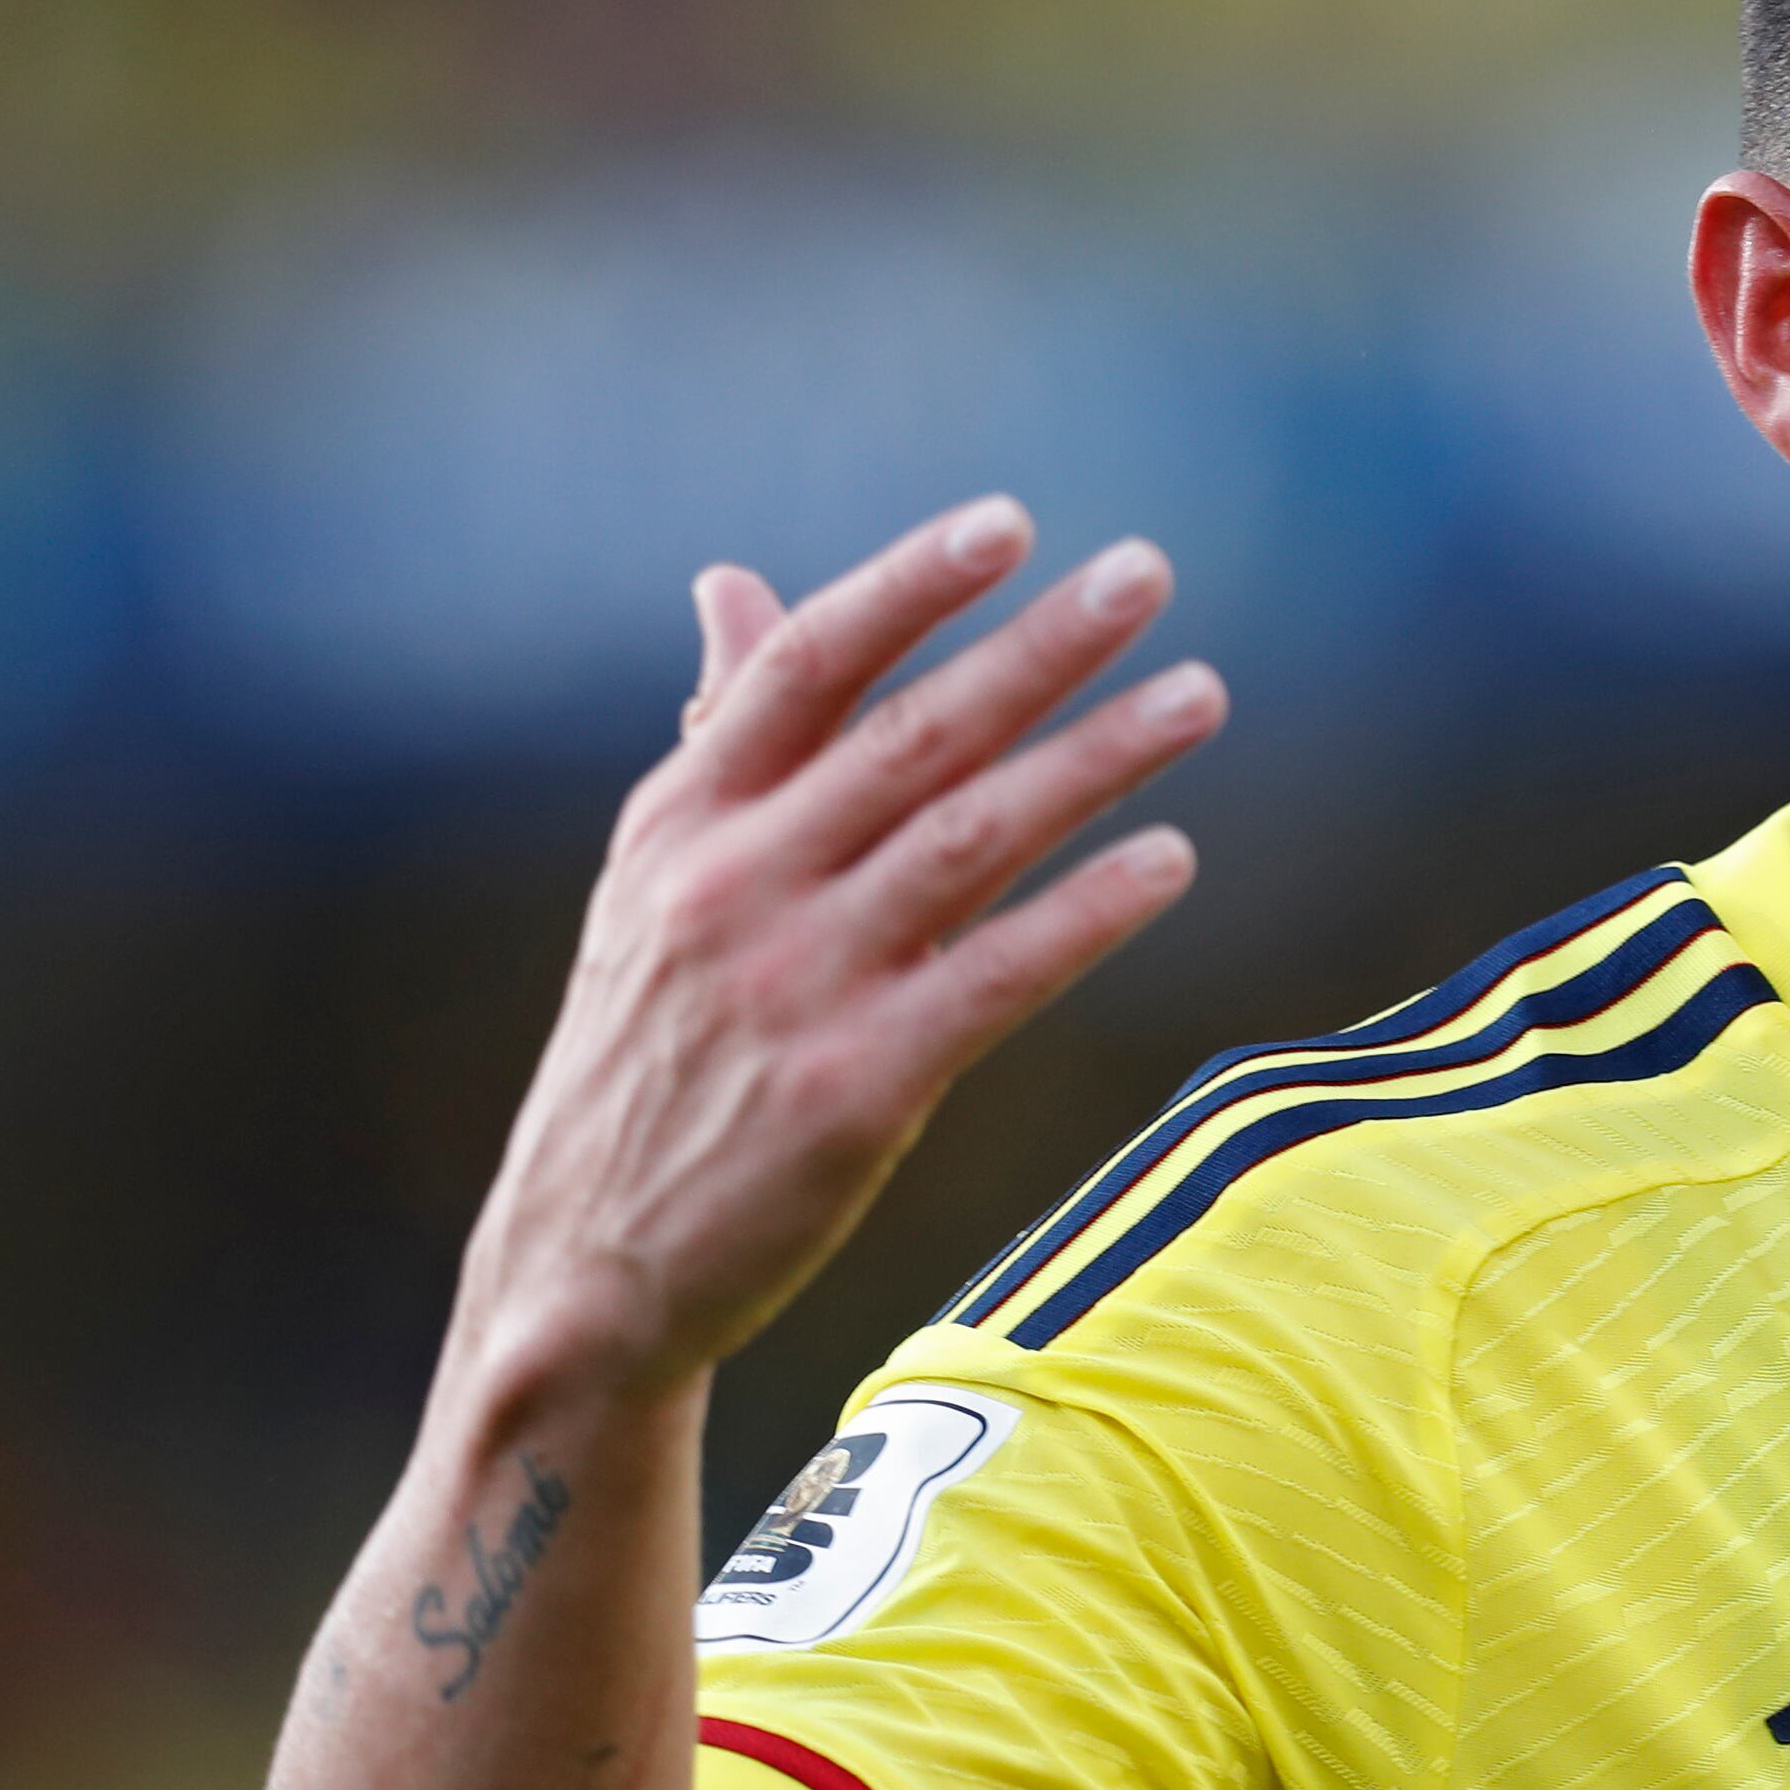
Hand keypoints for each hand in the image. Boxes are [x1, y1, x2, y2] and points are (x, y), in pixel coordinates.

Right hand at [453, 498, 1225, 1401]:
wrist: (589, 1267)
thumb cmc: (647, 1057)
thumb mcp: (651, 885)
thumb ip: (720, 739)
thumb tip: (730, 584)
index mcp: (682, 823)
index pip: (804, 666)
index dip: (906, 584)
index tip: (1009, 522)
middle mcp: (733, 885)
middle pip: (912, 734)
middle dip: (1040, 646)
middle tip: (1147, 572)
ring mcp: (795, 986)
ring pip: (972, 837)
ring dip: (1099, 757)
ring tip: (1200, 695)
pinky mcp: (857, 1088)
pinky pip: (996, 975)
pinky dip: (1089, 911)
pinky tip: (1173, 858)